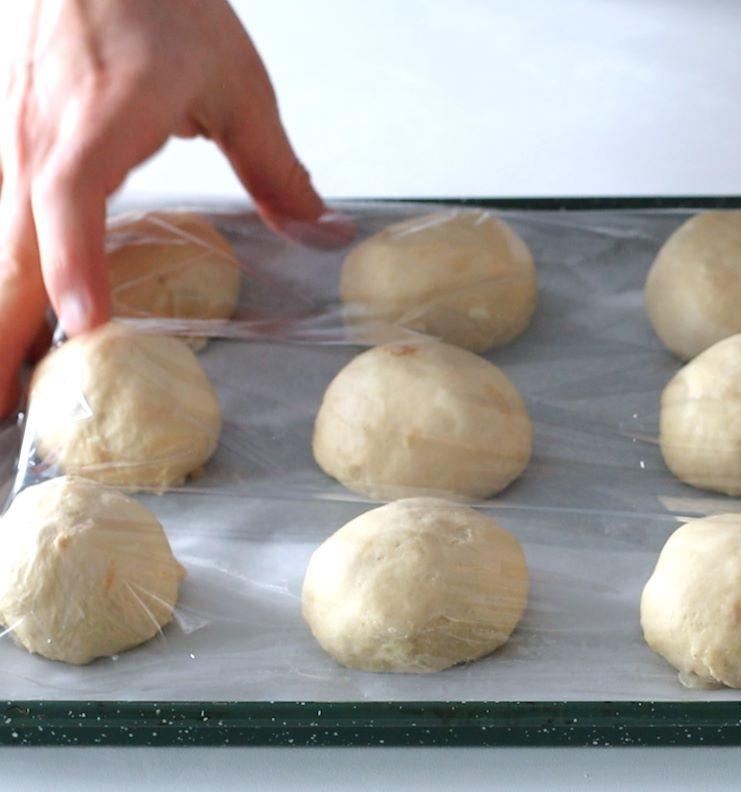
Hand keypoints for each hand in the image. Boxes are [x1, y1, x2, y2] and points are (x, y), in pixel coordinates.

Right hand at [0, 0, 345, 416]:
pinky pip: (0, 230)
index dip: (72, 263)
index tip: (86, 326)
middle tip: (4, 412)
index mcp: (98, 119)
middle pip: (5, 247)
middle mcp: (41, 139)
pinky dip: (3, 284)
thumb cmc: (163, 2)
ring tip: (1, 395)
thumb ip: (274, 166)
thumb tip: (319, 231)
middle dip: (0, 333)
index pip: (69, 195)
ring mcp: (15, 145)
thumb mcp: (237, 83)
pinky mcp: (13, 150)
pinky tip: (11, 328)